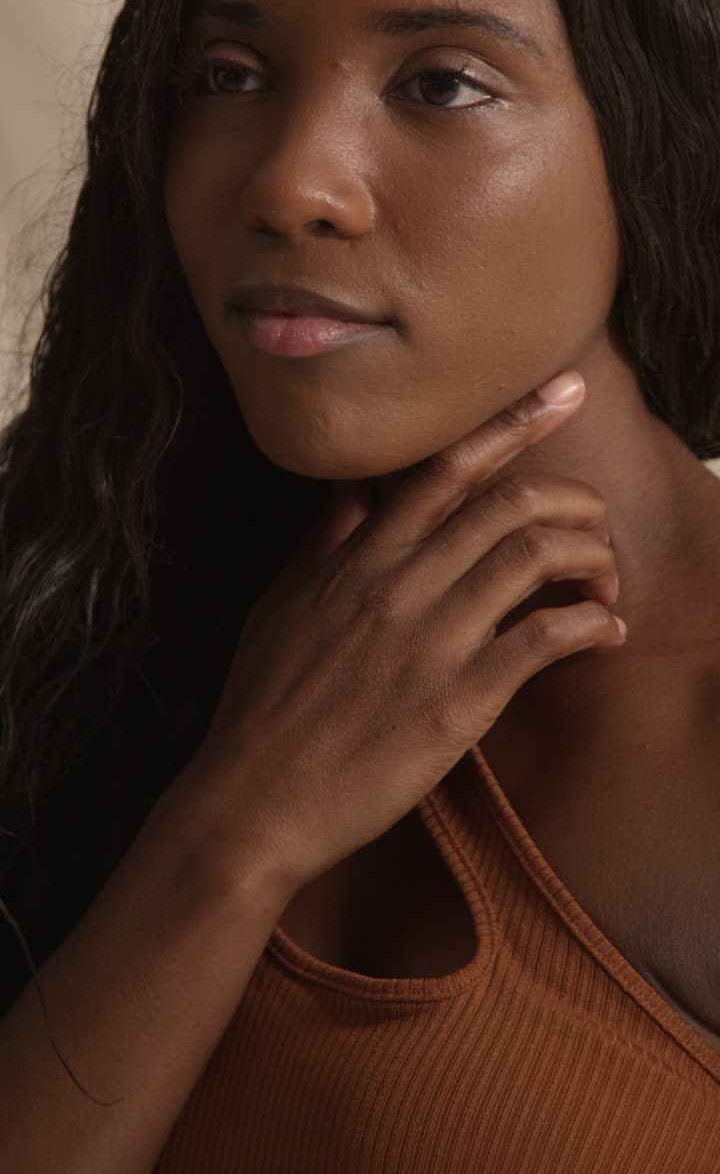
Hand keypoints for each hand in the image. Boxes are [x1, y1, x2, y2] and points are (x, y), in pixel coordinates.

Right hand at [186, 372, 624, 899]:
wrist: (254, 802)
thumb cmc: (264, 706)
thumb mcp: (281, 607)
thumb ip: (326, 543)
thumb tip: (353, 489)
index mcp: (358, 559)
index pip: (447, 469)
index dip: (513, 423)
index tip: (562, 393)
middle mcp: (399, 586)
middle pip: (509, 504)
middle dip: (575, 498)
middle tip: (599, 517)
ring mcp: (429, 642)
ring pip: (533, 557)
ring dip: (589, 557)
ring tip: (604, 578)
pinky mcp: (457, 703)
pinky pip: (542, 641)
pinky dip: (589, 626)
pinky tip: (605, 632)